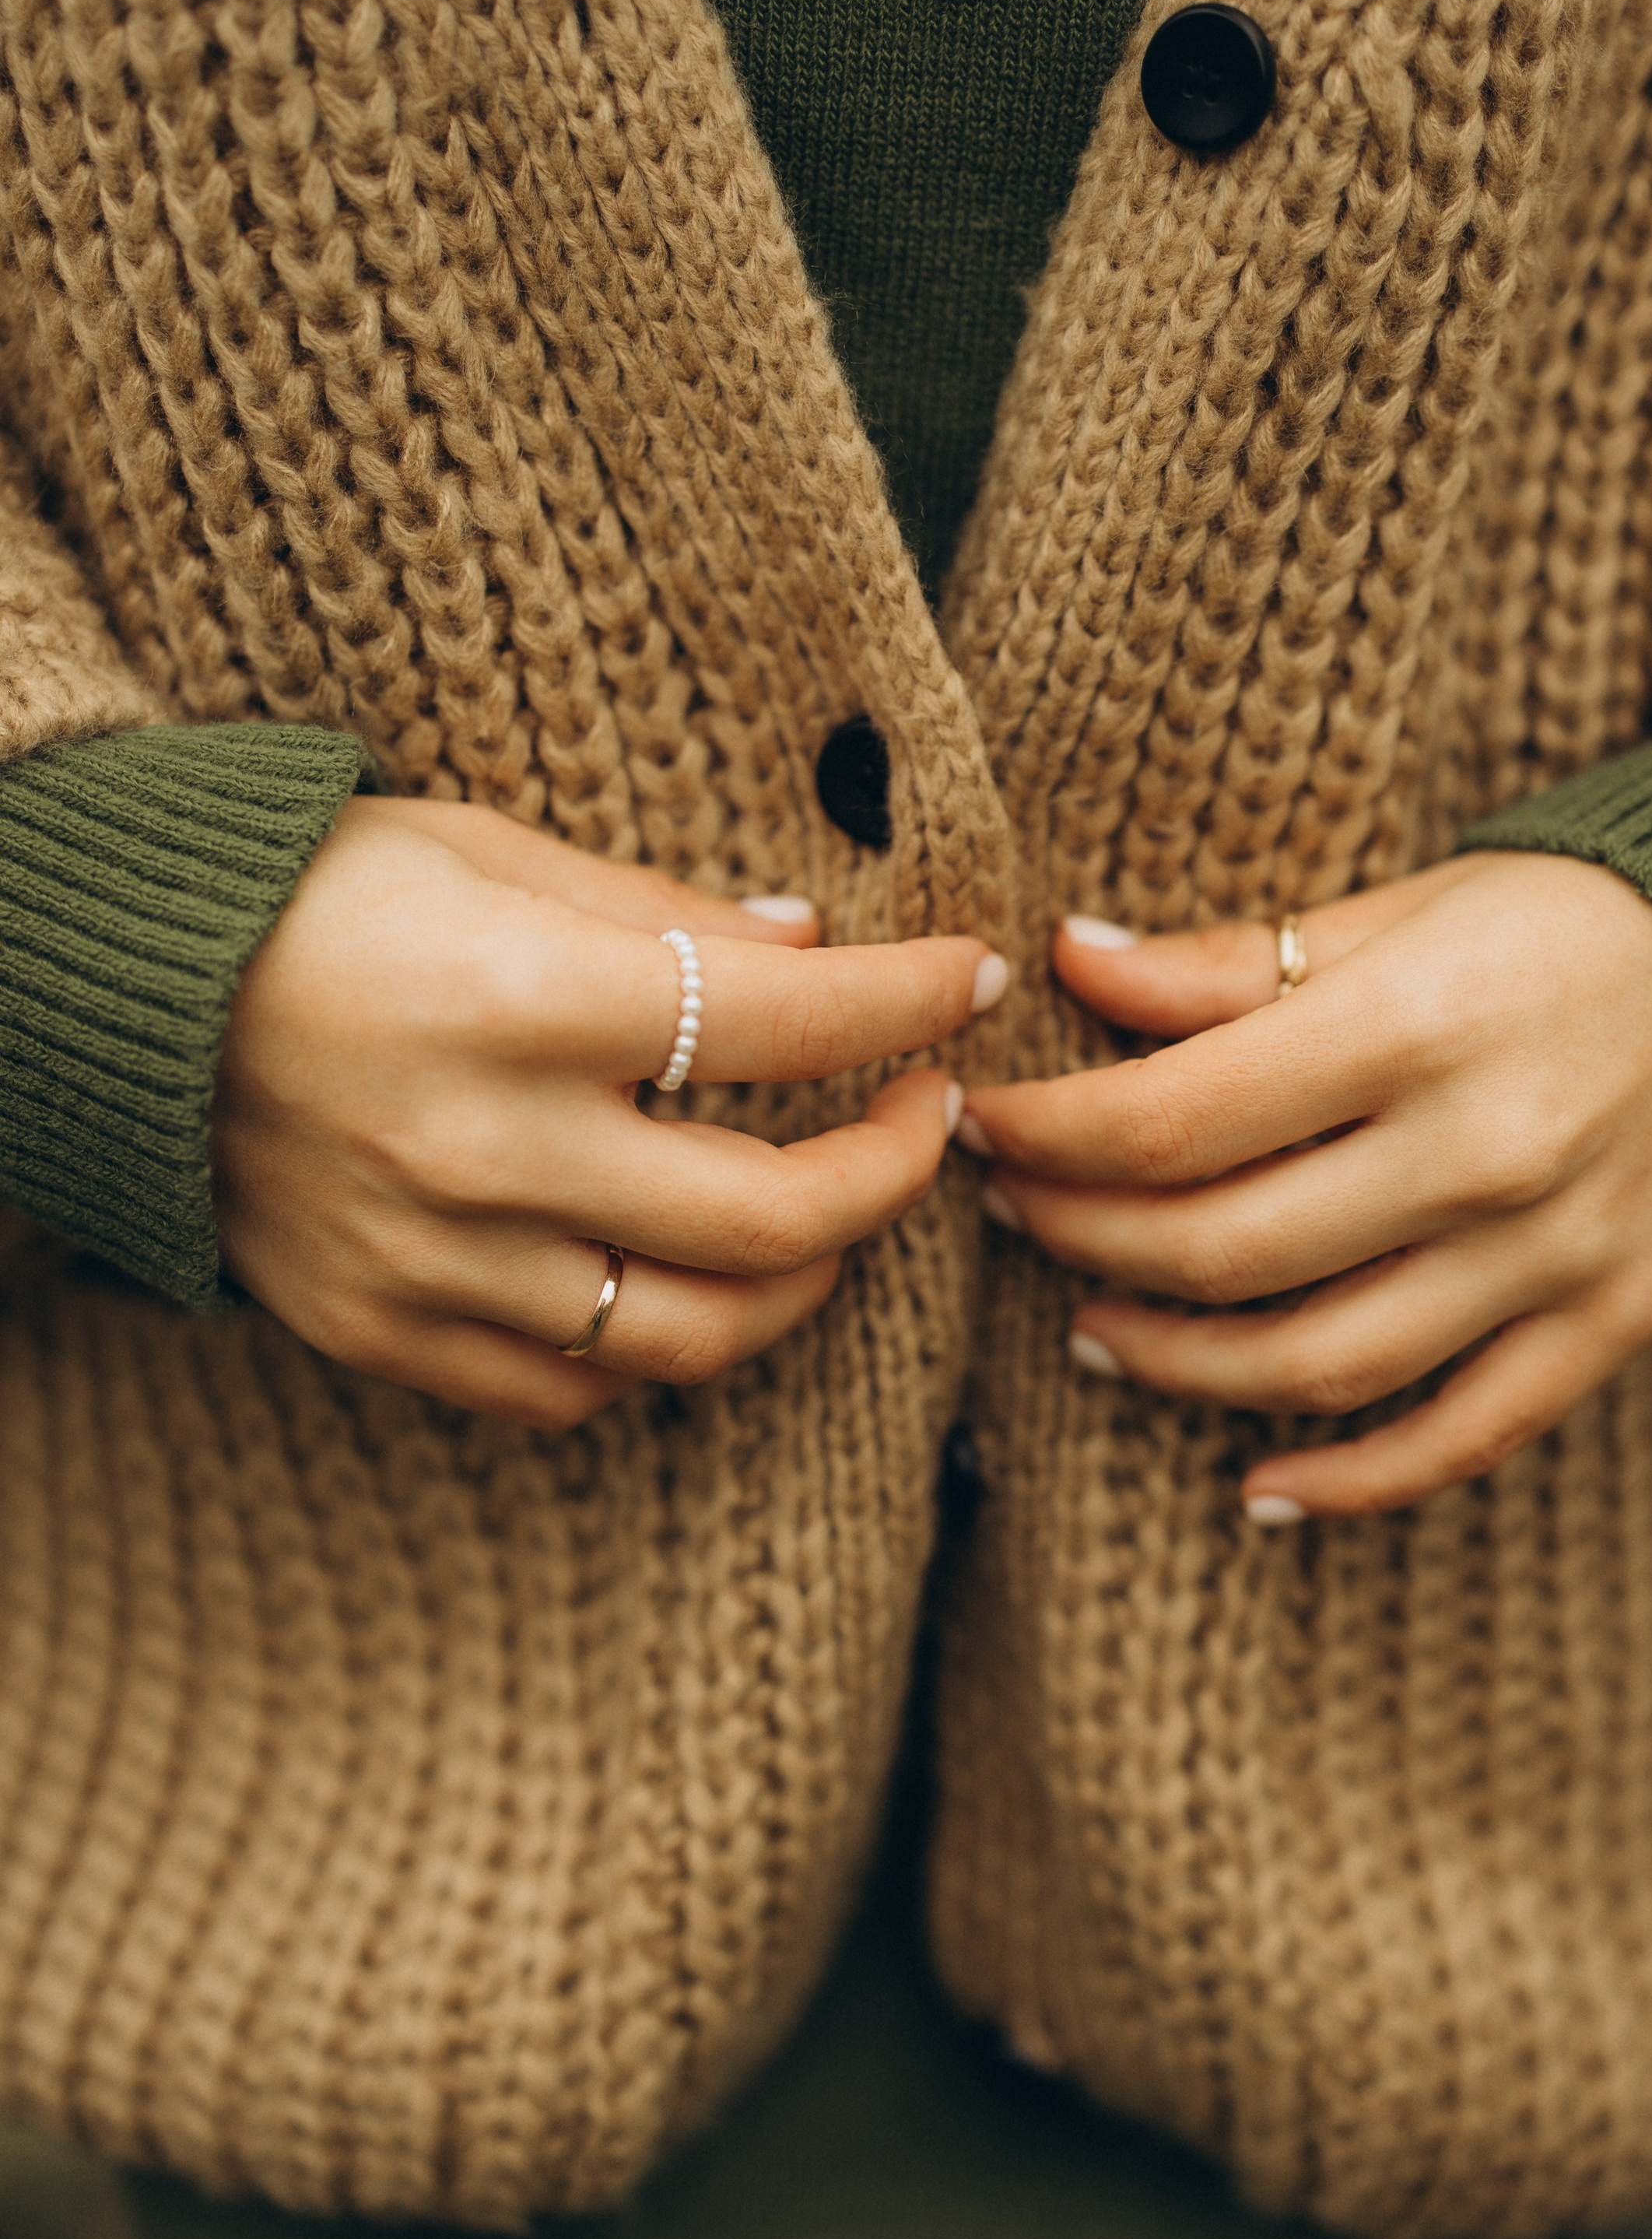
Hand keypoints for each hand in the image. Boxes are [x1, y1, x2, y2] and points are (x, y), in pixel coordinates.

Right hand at [215, 796, 1004, 1426]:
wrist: (101, 994)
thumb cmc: (305, 894)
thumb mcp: (483, 848)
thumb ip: (659, 914)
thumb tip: (817, 953)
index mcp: (514, 999)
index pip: (779, 1021)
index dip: (904, 1005)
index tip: (963, 984)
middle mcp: (481, 1150)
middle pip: (770, 1221)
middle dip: (894, 1172)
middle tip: (930, 1119)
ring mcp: (431, 1263)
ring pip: (691, 1338)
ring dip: (800, 1287)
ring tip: (828, 1221)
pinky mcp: (384, 1331)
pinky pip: (572, 1391)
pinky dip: (657, 1349)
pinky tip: (682, 1280)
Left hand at [958, 854, 1651, 1518]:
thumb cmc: (1566, 920)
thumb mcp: (1402, 906)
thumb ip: (1231, 960)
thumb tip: (1070, 964)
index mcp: (1412, 1027)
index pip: (1173, 1120)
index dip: (1049, 1136)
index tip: (981, 1127)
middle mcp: (1481, 1153)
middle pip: (1220, 1251)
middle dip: (1083, 1242)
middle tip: (1017, 1221)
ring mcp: (1552, 1255)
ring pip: (1315, 1363)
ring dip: (1178, 1367)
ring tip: (1096, 1335)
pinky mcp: (1610, 1323)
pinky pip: (1458, 1439)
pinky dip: (1349, 1480)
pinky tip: (1257, 1485)